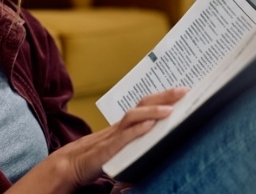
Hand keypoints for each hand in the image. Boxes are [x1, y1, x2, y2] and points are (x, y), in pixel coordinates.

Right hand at [9, 87, 188, 192]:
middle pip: (143, 103)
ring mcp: (113, 135)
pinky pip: (124, 137)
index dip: (164, 96)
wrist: (71, 165)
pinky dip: (137, 130)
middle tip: (184, 90)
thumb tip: (160, 135)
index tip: (184, 91)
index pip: (146, 104)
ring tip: (171, 109)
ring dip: (153, 111)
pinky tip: (150, 127)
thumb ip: (138, 140)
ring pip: (133, 116)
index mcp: (125, 124)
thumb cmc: (98, 157)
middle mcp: (120, 126)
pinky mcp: (108, 149)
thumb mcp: (122, 146)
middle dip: (164, 96)